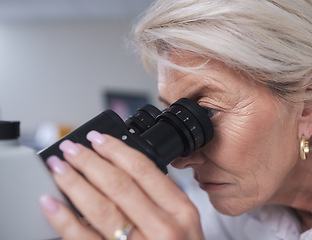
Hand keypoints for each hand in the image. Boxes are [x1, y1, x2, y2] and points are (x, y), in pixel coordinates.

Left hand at [40, 130, 204, 239]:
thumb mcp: (185, 222)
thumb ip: (162, 197)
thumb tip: (126, 169)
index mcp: (181, 211)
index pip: (144, 170)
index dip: (116, 150)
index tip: (98, 139)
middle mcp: (162, 227)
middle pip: (119, 184)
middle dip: (90, 161)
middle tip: (72, 148)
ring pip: (100, 208)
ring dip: (74, 183)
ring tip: (58, 167)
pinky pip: (85, 239)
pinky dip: (65, 220)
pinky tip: (51, 204)